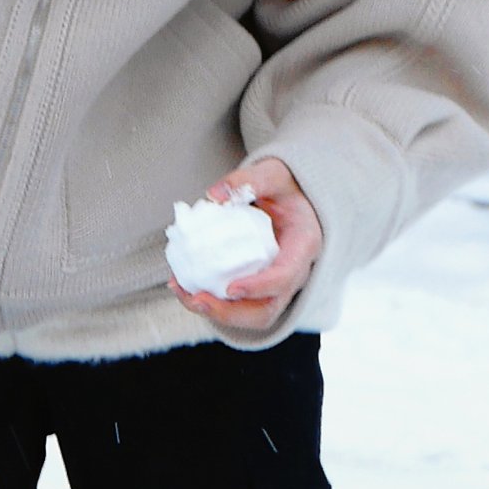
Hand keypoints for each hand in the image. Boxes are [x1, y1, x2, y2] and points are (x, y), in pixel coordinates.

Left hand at [174, 156, 318, 332]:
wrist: (292, 198)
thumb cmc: (285, 187)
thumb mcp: (273, 174)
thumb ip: (248, 181)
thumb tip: (215, 195)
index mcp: (303, 246)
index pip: (285, 277)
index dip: (259, 287)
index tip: (230, 289)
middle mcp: (294, 273)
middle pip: (268, 309)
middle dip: (231, 313)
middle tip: (198, 299)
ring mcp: (277, 285)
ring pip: (252, 315)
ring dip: (218, 313)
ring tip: (186, 295)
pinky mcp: (260, 288)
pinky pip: (239, 305)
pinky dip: (212, 302)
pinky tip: (184, 286)